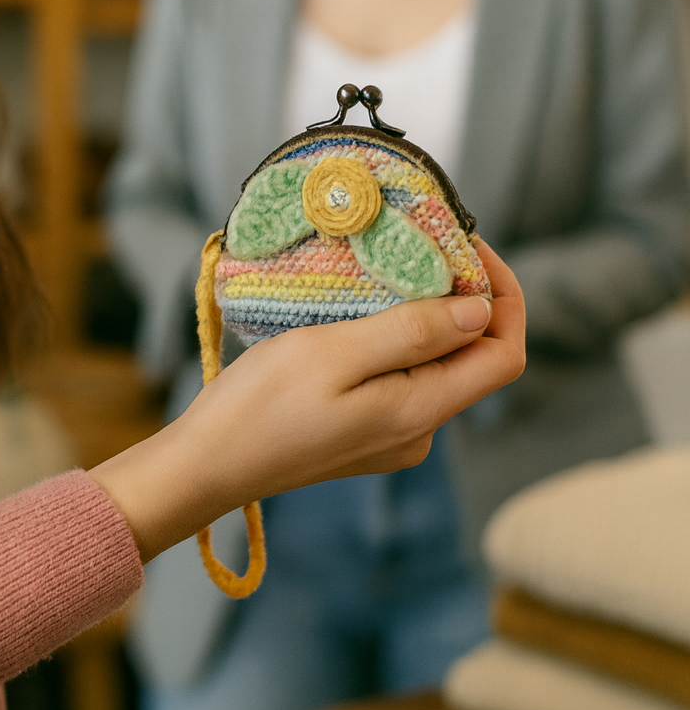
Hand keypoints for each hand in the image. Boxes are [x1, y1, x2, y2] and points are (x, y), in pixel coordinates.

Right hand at [91, 239, 523, 561]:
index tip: (468, 247)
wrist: (205, 465)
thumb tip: (479, 312)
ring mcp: (392, 435)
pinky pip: (400, 376)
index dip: (502, 296)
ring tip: (386, 269)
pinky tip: (359, 310)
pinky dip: (394, 336)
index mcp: (421, 411)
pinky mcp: (363, 431)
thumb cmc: (261, 407)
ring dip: (424, 314)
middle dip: (462, 297)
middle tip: (422, 244)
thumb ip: (412, 333)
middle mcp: (419, 430)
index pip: (504, 353)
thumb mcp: (335, 353)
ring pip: (434, 363)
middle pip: (473, 356)